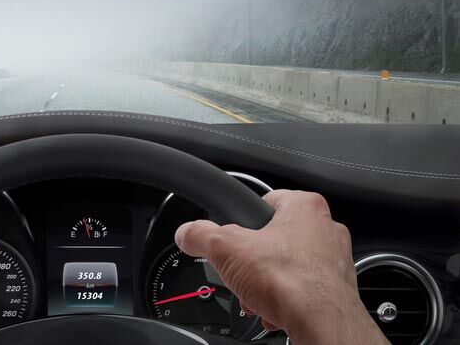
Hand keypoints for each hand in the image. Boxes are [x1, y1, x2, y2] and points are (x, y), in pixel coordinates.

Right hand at [174, 189, 387, 344]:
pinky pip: (303, 289)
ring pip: (288, 266)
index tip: (233, 237)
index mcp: (304, 206)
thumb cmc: (291, 281)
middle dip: (254, 261)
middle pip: (274, 238)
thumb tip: (187, 233)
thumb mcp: (226, 249)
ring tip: (257, 295)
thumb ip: (201, 235)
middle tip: (242, 272)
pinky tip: (274, 309)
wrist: (321, 322)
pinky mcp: (336, 288)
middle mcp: (325, 228)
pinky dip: (286, 299)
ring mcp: (334, 259)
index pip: (265, 201)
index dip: (244, 221)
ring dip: (268, 283)